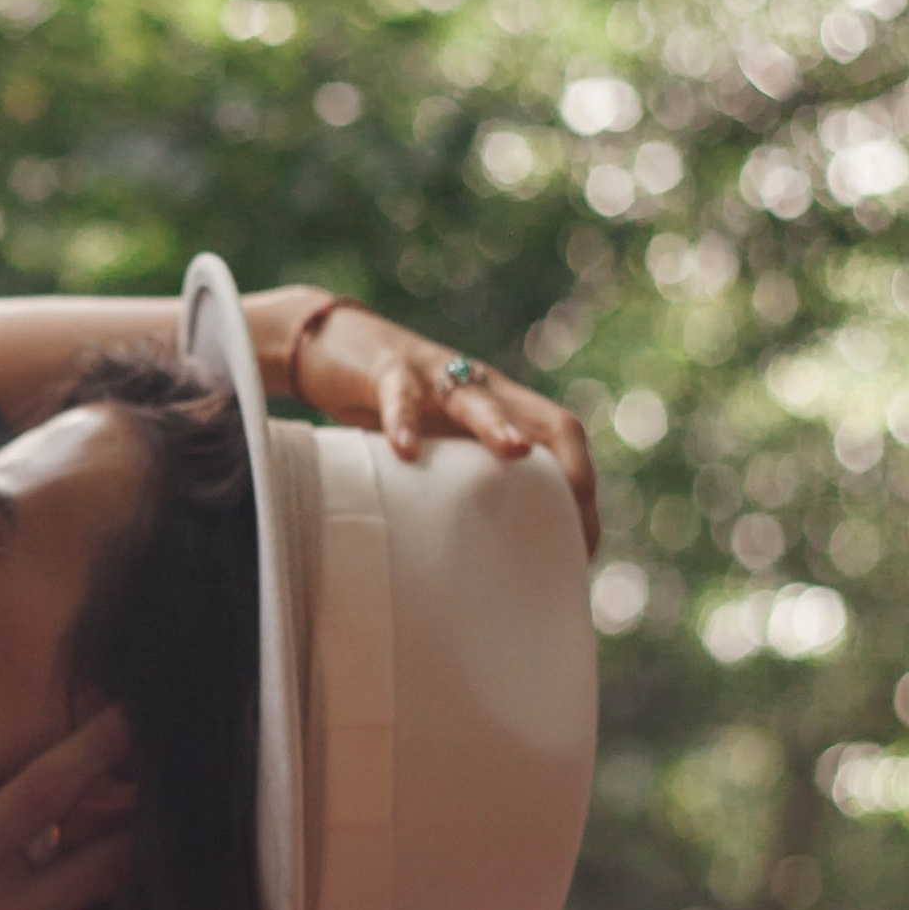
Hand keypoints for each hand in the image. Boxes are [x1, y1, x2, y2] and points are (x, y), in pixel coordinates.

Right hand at [287, 297, 599, 552]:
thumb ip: (458, 484)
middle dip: (570, 471)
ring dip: (499, 425)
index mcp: (500, 410)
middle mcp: (481, 390)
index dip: (581, 490)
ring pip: (478, 398)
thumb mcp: (430, 447)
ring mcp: (435, 376)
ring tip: (516, 451)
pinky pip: (400, 395)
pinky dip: (403, 421)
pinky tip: (404, 451)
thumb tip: (474, 564)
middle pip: (549, 421)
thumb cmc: (383, 411)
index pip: (563, 444)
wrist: (327, 345)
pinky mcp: (385, 370)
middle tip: (570, 525)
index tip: (581, 549)